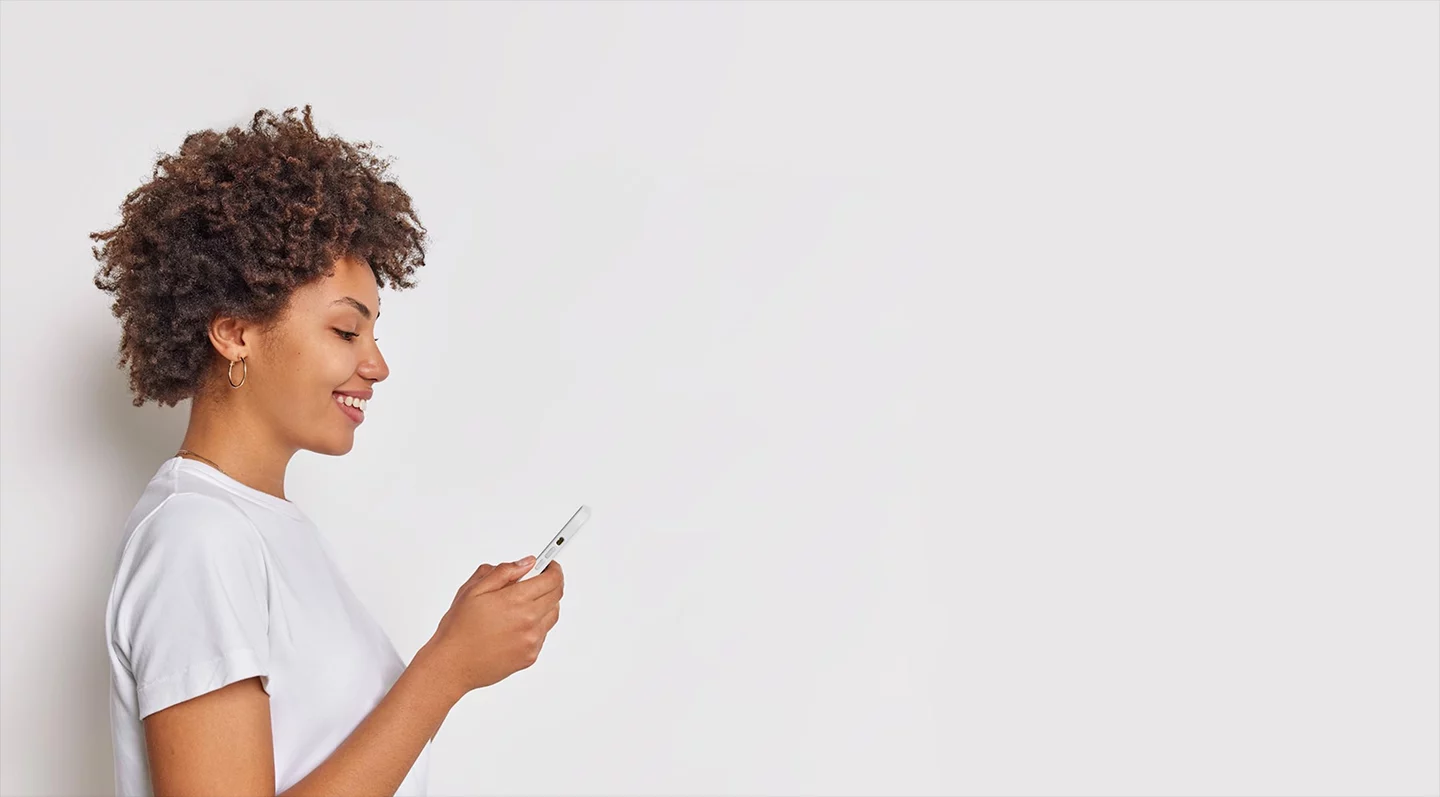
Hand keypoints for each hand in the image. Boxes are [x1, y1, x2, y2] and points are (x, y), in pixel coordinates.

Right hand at [424, 556, 564, 696]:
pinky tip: (514, 626)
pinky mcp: (530, 656)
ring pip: (552, 614)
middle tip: (535, 581)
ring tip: (520, 605)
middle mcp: (528, 621)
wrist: (452, 665)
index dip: (553, 568)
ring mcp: (532, 640)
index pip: (552, 579)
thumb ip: (503, 572)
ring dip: (544, 604)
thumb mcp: (473, 590)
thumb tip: (526, 563)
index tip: (549, 564)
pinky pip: (542, 634)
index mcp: (515, 600)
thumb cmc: (458, 628)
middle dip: (550, 583)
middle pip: (556, 595)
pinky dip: (535, 625)